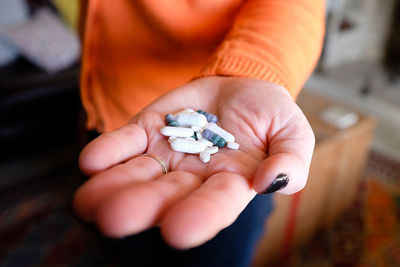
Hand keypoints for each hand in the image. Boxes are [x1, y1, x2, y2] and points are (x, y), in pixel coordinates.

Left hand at [73, 76, 314, 248]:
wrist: (240, 87)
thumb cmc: (269, 115)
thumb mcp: (293, 132)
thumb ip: (290, 159)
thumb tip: (269, 181)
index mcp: (230, 185)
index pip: (214, 206)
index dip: (198, 218)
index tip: (177, 232)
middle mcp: (192, 178)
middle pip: (165, 196)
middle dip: (141, 208)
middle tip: (114, 220)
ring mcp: (166, 154)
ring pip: (137, 176)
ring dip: (112, 188)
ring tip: (87, 203)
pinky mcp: (146, 131)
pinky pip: (125, 143)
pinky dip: (108, 152)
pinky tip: (90, 163)